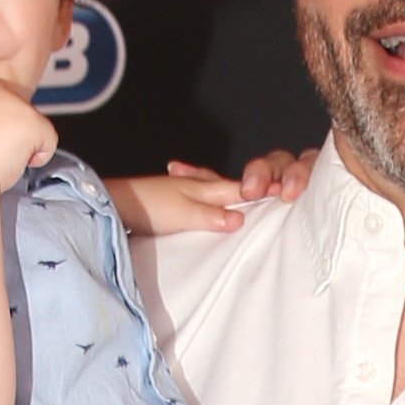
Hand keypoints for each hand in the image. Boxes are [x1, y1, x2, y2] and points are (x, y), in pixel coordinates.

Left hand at [106, 148, 318, 238]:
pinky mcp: (179, 201)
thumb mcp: (182, 214)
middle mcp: (204, 185)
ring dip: (234, 192)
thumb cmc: (147, 207)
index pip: (247, 190)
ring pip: (221, 189)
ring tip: (250, 196)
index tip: (291, 198)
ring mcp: (191, 190)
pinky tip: (214, 203)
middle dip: (258, 186)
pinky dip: (216, 198)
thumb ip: (211, 216)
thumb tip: (241, 220)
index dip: (269, 192)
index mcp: (210, 187)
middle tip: (281, 192)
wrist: (113, 203)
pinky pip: (207, 197)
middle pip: (238, 186)